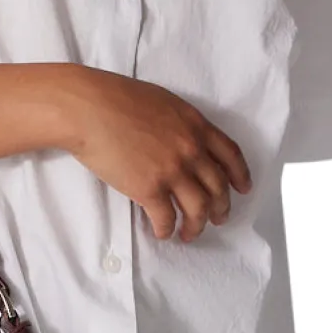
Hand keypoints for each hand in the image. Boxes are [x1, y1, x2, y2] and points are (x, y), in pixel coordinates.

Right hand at [62, 67, 252, 241]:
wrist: (88, 108)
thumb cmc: (116, 98)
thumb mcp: (163, 103)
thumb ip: (181, 124)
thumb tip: (183, 142)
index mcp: (196, 125)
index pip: (230, 155)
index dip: (240, 175)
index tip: (243, 188)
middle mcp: (191, 150)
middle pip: (218, 188)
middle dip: (221, 208)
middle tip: (218, 218)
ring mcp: (172, 171)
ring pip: (198, 209)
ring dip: (196, 226)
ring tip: (190, 234)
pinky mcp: (149, 189)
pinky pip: (166, 218)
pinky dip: (167, 230)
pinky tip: (162, 233)